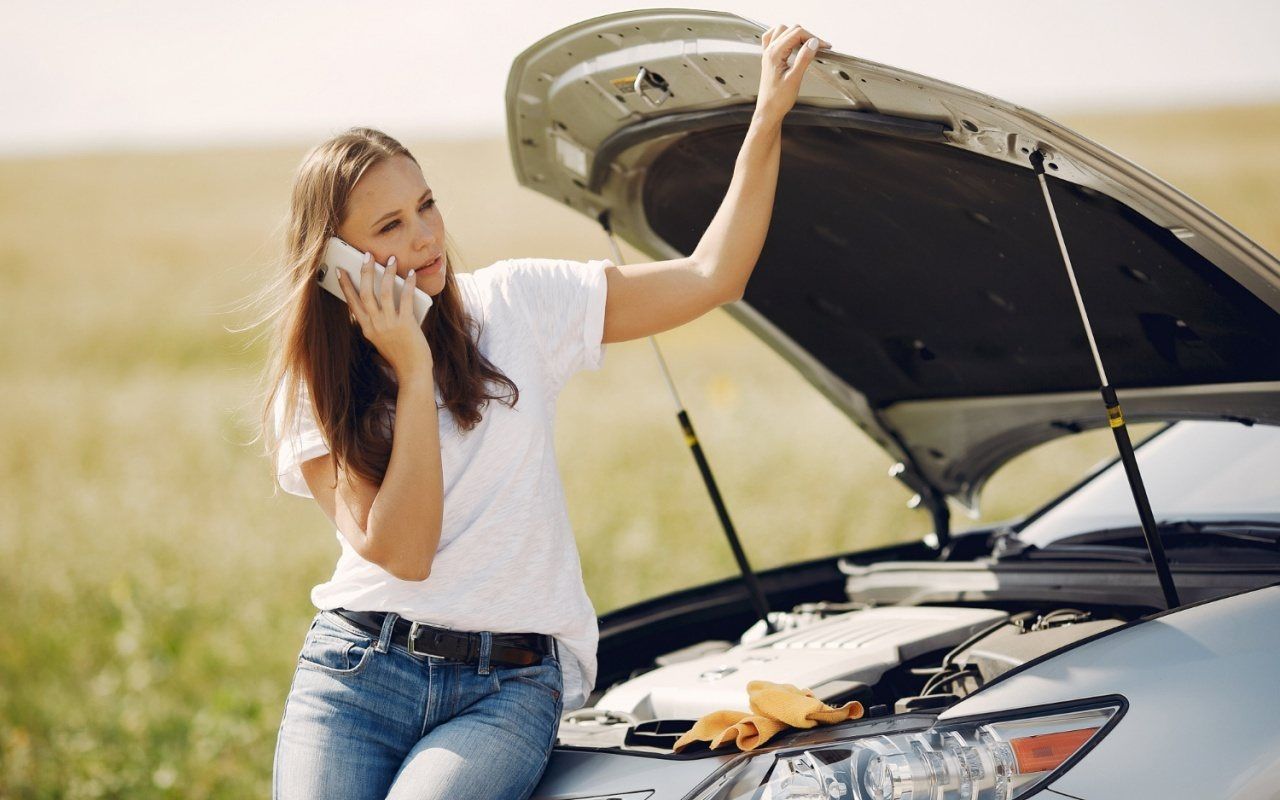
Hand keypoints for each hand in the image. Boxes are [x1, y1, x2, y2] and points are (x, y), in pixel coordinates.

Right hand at [337, 251, 432, 379]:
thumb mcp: (382, 339)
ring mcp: (389, 324)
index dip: (345, 285)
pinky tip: (410, 274)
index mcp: (367, 329)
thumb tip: (383, 296)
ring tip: (390, 259)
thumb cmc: (400, 355)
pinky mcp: (405, 324)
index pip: (352, 302)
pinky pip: (405, 298)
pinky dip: (408, 284)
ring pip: (383, 292)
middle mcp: (375, 325)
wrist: (412, 372)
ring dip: (386, 273)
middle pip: (365, 293)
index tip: (340, 270)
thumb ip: (379, 321)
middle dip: (365, 271)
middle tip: (366, 255)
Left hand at [755, 24, 830, 124]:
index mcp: (774, 54)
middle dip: (807, 35)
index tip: (825, 46)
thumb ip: (804, 58)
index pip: (797, 34)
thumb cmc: (779, 99)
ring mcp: (767, 53)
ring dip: (796, 33)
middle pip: (791, 30)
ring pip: (782, 30)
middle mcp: (769, 50)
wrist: (768, 111)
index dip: (813, 38)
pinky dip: (783, 36)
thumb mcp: (794, 79)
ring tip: (807, 45)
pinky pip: (772, 38)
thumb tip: (813, 42)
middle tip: (819, 47)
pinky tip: (791, 43)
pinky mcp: (769, 58)